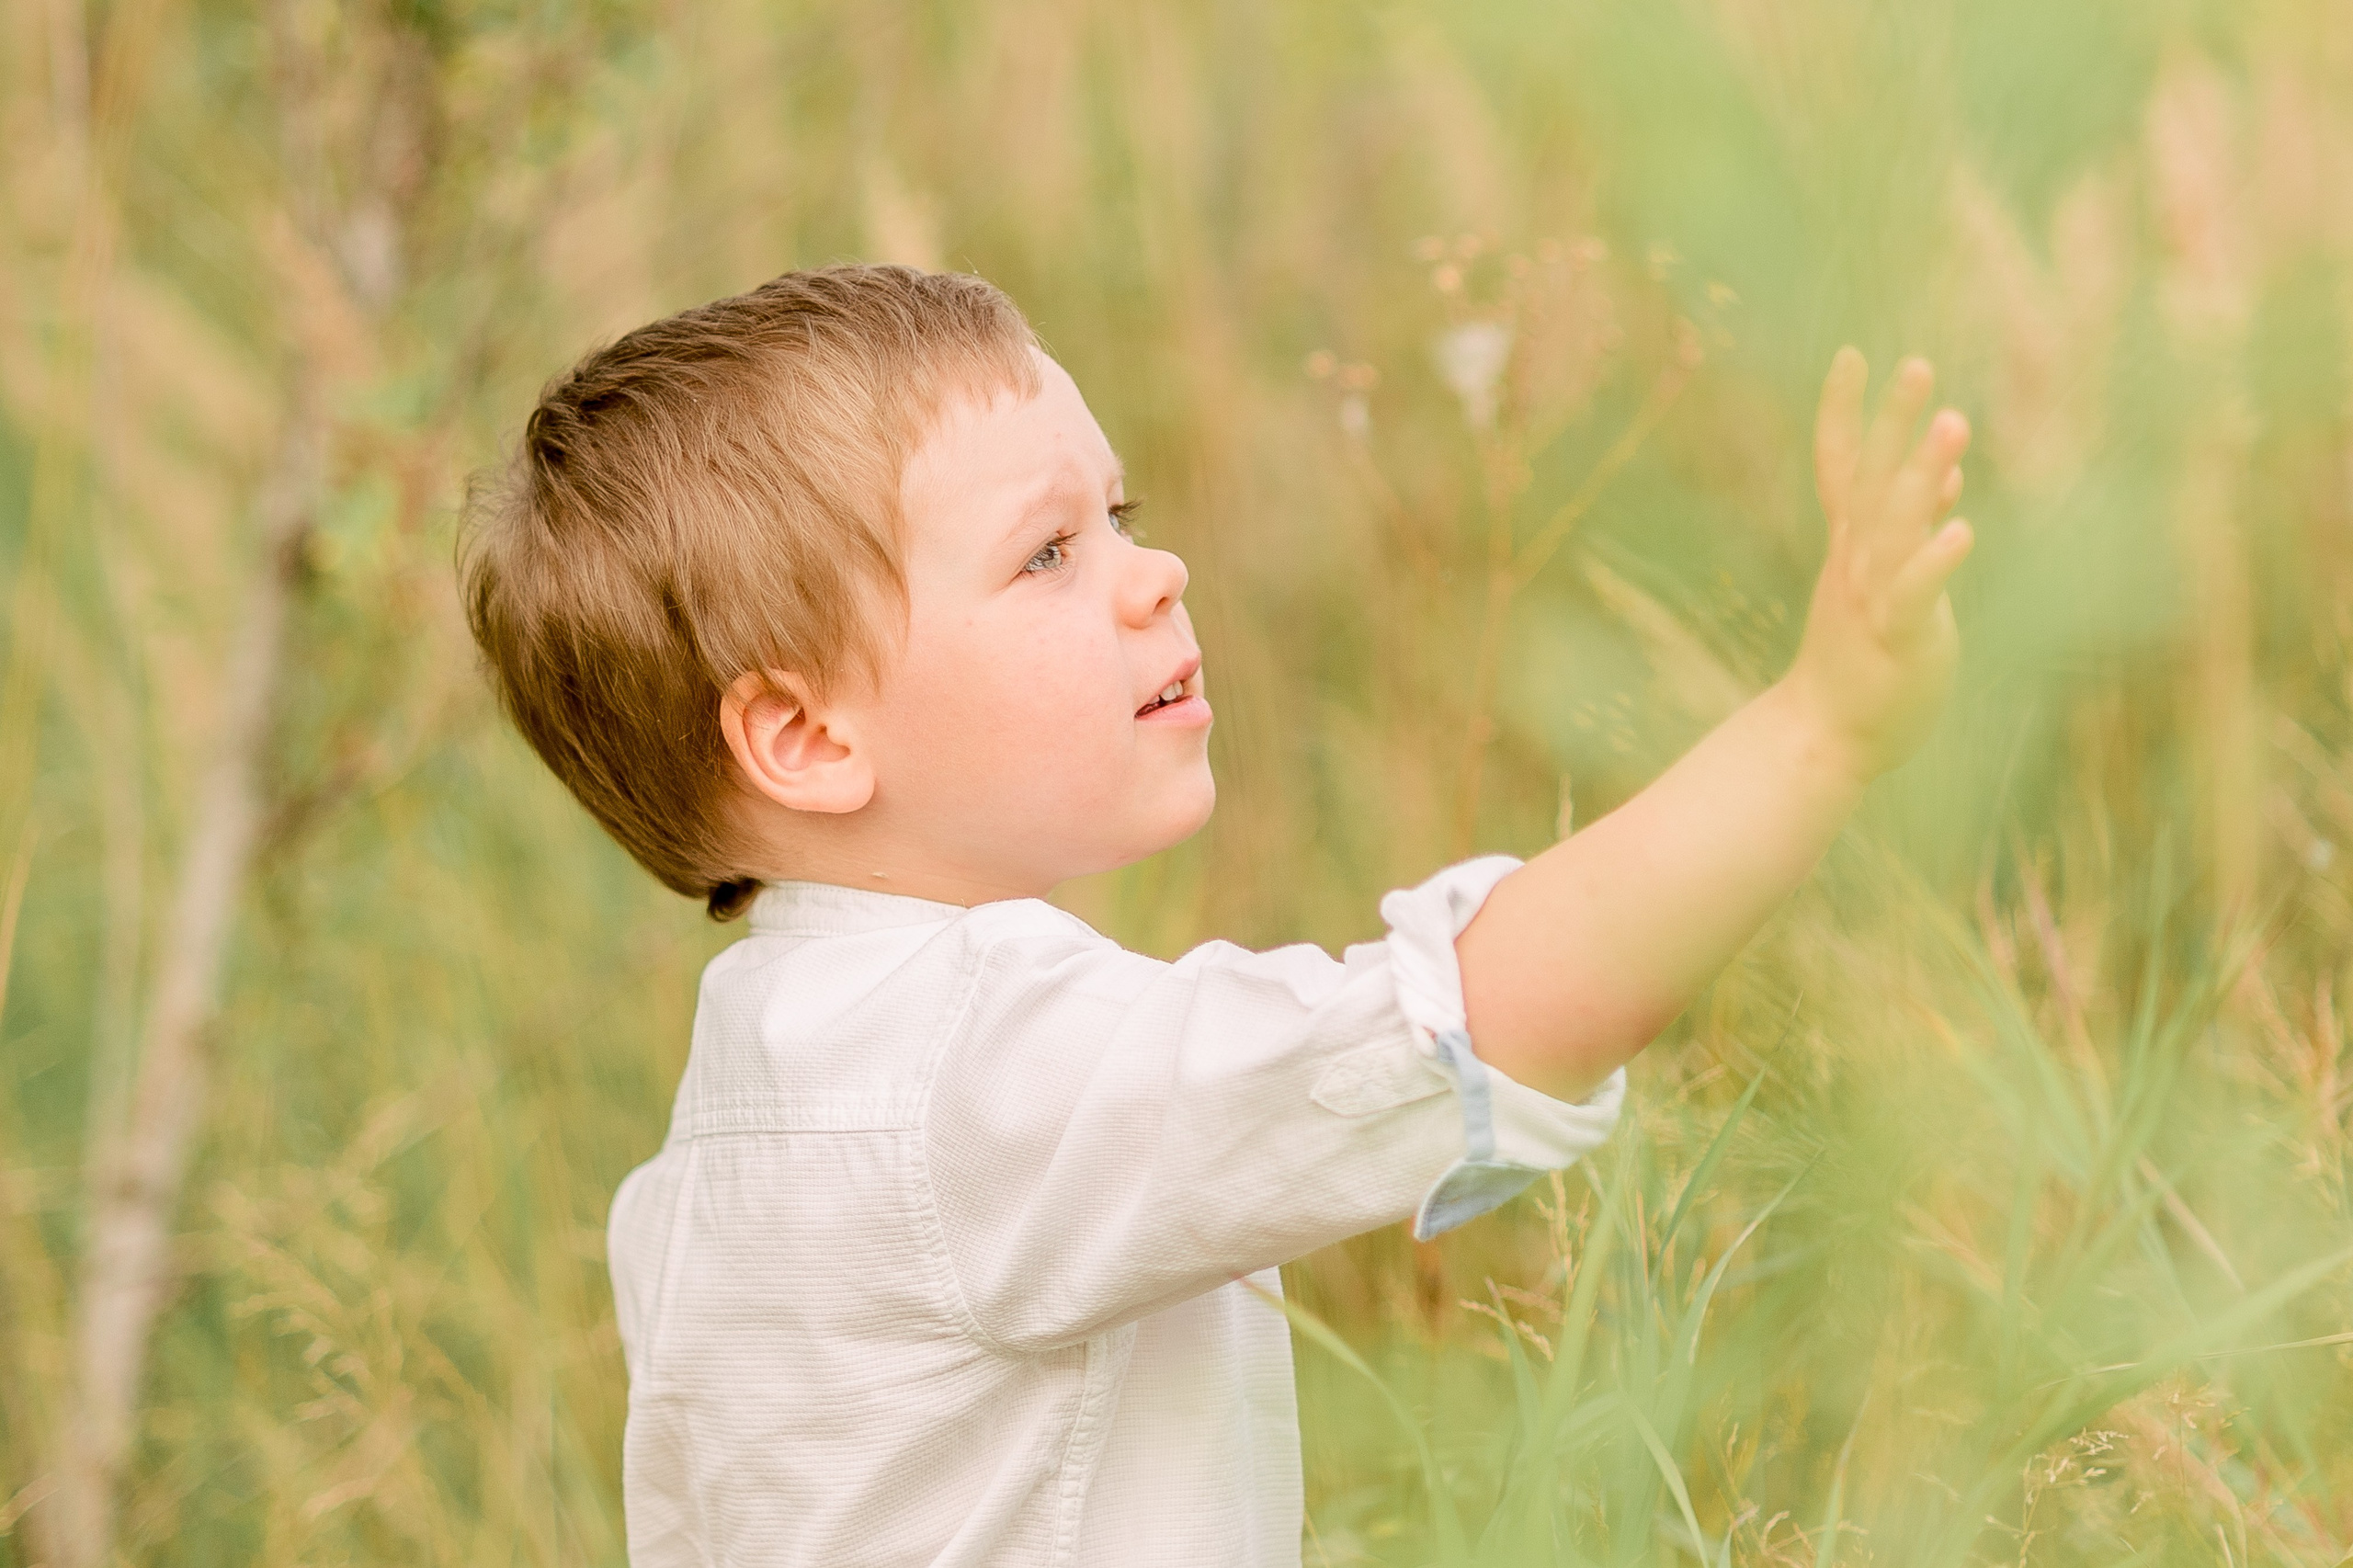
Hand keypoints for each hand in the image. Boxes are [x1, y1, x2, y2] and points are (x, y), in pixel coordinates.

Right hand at [1783, 349, 1972, 781]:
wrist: (1824, 737)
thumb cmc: (1860, 661)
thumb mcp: (1888, 584)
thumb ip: (1914, 527)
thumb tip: (1945, 472)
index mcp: (1852, 547)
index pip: (1840, 467)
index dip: (1844, 411)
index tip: (1852, 354)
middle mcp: (1856, 562)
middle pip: (1870, 480)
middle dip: (1893, 423)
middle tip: (1917, 366)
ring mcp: (1871, 598)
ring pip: (1895, 527)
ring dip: (1921, 474)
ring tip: (1952, 424)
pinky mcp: (1896, 638)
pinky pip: (1914, 595)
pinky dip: (1935, 561)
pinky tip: (1961, 528)